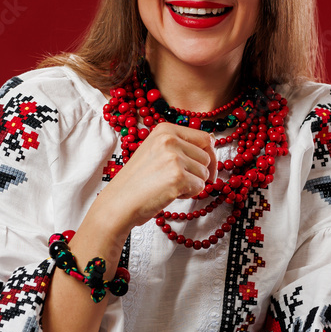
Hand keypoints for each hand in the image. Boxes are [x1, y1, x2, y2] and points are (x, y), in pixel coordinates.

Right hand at [99, 122, 218, 230]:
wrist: (118, 202)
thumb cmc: (137, 181)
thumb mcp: (156, 151)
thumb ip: (180, 145)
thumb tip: (212, 144)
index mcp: (165, 130)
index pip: (205, 138)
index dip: (210, 155)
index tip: (208, 169)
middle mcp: (170, 139)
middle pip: (207, 157)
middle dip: (199, 173)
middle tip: (179, 182)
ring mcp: (174, 157)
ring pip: (204, 174)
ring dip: (192, 184)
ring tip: (170, 187)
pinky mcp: (177, 177)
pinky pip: (200, 187)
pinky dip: (189, 194)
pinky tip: (170, 194)